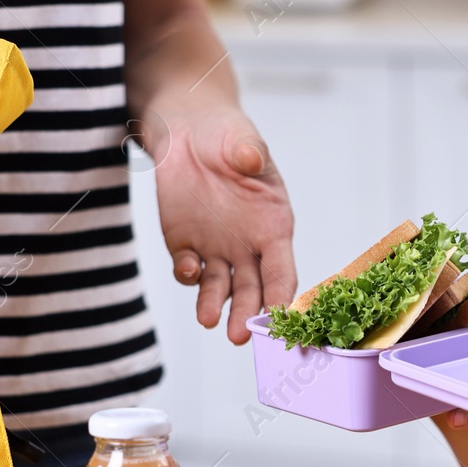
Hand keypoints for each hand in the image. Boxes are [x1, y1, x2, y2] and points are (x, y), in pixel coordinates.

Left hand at [145, 98, 295, 344]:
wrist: (187, 131)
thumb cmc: (226, 134)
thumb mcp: (241, 138)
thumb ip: (249, 152)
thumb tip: (251, 159)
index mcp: (273, 226)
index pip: (282, 268)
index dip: (281, 293)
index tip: (278, 315)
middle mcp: (248, 245)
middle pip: (252, 289)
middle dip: (248, 313)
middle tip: (240, 335)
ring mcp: (217, 248)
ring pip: (220, 287)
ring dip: (214, 306)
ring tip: (207, 320)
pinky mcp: (185, 244)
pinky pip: (188, 269)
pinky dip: (188, 274)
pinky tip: (188, 267)